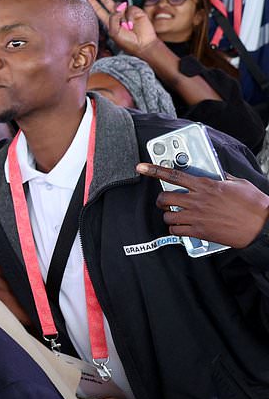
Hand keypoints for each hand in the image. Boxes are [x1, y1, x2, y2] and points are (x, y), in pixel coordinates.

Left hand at [85, 0, 157, 56]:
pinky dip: (129, 17)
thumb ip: (113, 19)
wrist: (143, 44)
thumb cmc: (128, 41)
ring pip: (118, 6)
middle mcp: (116, 14)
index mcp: (108, 20)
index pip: (98, 8)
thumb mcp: (114, 33)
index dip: (92, 0)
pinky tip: (132, 25)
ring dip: (121, 17)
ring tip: (127, 27)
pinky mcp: (135, 10)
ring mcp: (126, 11)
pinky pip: (129, 9)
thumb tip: (119, 6)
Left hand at [137, 163, 268, 247]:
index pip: (174, 175)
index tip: (141, 167)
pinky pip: (175, 230)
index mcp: (206, 185)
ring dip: (169, 215)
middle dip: (161, 199)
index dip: (154, 170)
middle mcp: (197, 200)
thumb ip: (222, 178)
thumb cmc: (253, 205)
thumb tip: (216, 174)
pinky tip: (181, 227)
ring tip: (176, 215)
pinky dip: (175, 229)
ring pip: (167, 214)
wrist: (261, 226)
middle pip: (164, 197)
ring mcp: (196, 216)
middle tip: (165, 201)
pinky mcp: (199, 231)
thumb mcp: (238, 184)